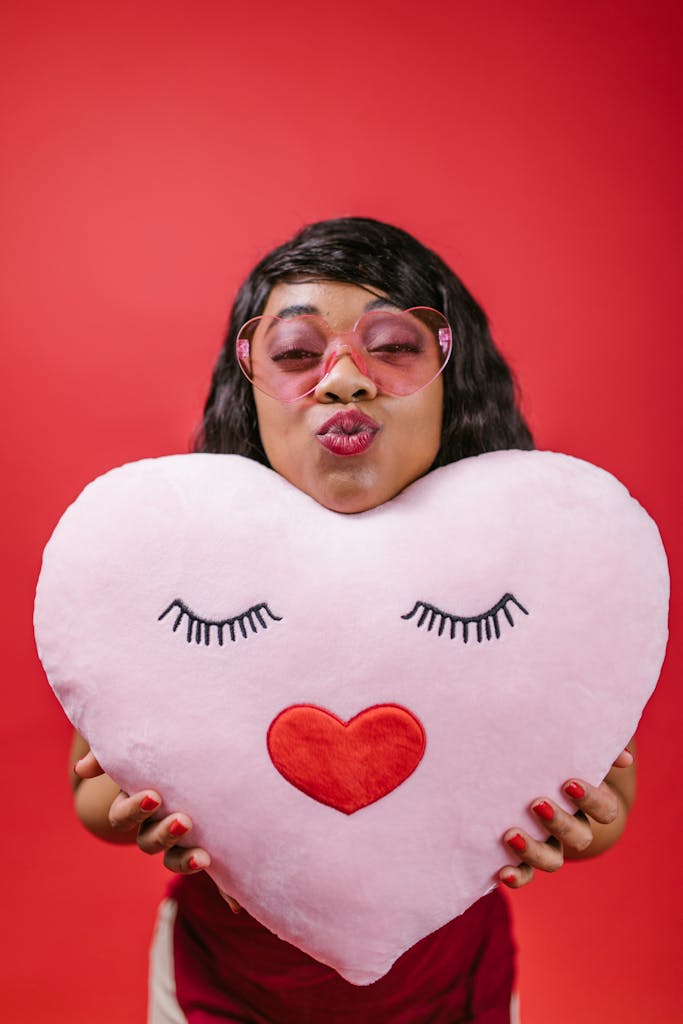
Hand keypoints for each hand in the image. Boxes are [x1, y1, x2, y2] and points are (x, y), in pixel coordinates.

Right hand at [73, 748, 241, 911]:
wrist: (192, 759)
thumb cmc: (162, 752)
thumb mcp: (142, 750)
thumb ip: (113, 755)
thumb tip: (83, 768)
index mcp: (135, 804)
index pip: (124, 815)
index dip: (135, 809)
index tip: (153, 796)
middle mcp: (153, 827)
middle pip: (150, 841)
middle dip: (165, 834)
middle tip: (184, 821)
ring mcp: (179, 841)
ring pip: (176, 860)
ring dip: (186, 861)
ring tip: (204, 856)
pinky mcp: (206, 849)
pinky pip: (213, 876)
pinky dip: (224, 890)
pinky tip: (235, 905)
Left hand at [498, 747, 634, 888]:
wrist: (523, 776)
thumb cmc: (552, 759)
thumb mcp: (570, 751)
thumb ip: (595, 749)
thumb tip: (625, 757)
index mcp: (588, 803)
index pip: (605, 810)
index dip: (592, 800)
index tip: (569, 783)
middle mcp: (572, 828)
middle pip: (579, 837)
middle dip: (560, 822)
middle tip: (537, 804)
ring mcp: (549, 845)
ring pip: (552, 860)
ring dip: (534, 851)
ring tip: (511, 834)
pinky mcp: (524, 857)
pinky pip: (525, 874)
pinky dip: (517, 876)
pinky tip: (503, 871)